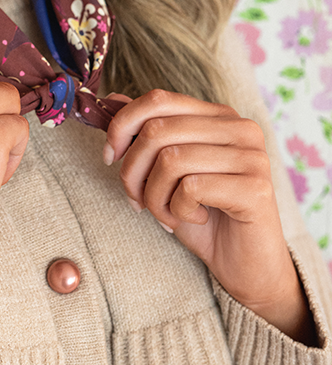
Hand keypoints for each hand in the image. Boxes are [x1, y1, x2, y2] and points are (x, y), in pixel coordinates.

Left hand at [104, 90, 315, 344]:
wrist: (245, 265)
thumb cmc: (204, 215)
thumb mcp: (167, 172)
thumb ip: (145, 134)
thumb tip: (111, 101)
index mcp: (219, 116)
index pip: (158, 99)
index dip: (122, 125)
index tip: (109, 156)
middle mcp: (240, 128)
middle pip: (157, 130)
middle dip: (132, 170)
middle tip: (136, 199)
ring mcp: (251, 157)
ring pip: (170, 159)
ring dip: (154, 196)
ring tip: (167, 213)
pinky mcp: (255, 188)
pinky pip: (190, 188)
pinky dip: (177, 210)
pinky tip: (194, 219)